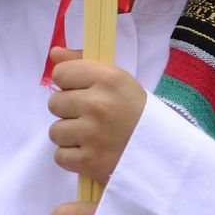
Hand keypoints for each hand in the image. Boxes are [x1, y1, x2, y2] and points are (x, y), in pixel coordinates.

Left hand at [46, 47, 146, 183]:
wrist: (160, 147)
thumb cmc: (134, 109)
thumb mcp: (115, 78)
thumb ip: (82, 62)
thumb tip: (54, 53)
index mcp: (107, 78)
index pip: (61, 74)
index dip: (69, 83)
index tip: (82, 91)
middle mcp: (98, 104)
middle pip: (54, 103)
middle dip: (68, 110)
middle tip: (89, 115)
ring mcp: (93, 134)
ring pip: (55, 131)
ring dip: (69, 135)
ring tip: (90, 135)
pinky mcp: (90, 161)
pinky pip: (60, 156)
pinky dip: (72, 157)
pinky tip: (90, 151)